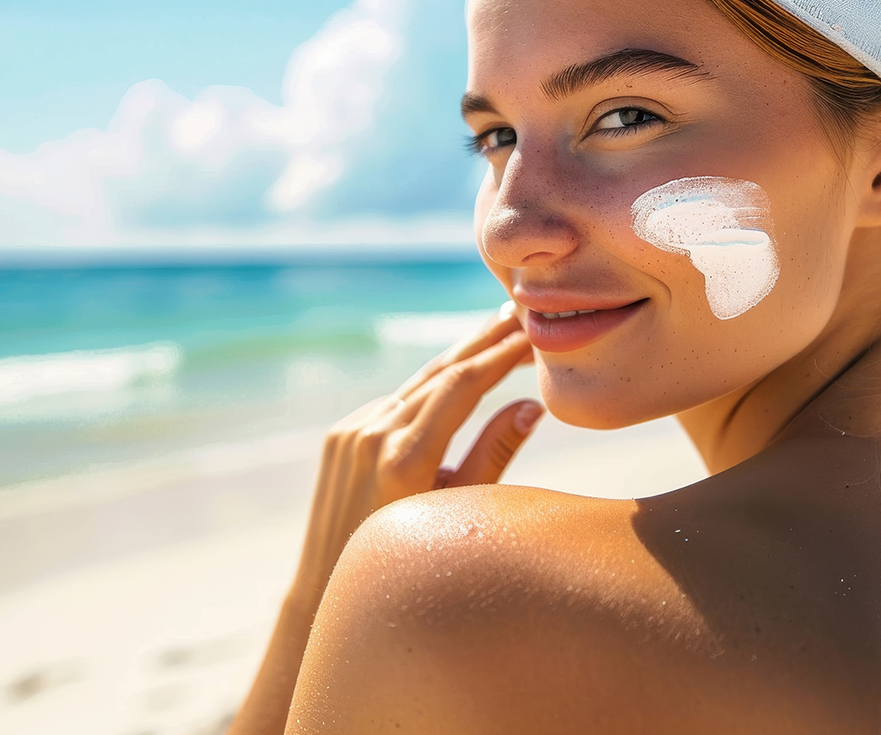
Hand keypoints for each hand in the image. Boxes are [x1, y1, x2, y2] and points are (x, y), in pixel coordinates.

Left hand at [293, 304, 540, 598]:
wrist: (327, 587)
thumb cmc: (412, 563)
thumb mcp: (460, 510)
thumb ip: (494, 454)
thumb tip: (532, 405)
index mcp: (405, 457)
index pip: (462, 386)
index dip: (499, 356)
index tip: (531, 336)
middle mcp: (373, 435)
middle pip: (439, 372)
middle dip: (482, 342)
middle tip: (518, 315)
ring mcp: (351, 431)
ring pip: (417, 383)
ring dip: (457, 358)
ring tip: (494, 334)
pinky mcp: (340, 433)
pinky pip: (395, 402)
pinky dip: (428, 386)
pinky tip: (455, 375)